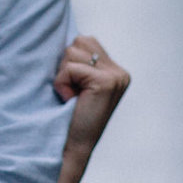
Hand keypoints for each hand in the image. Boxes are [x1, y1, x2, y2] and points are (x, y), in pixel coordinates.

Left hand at [53, 34, 129, 150]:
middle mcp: (120, 72)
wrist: (72, 146)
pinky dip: (62, 83)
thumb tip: (70, 36)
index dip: (70, 62)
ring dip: (63, 75)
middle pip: (79, 41)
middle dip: (66, 66)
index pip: (85, 40)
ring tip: (72, 96)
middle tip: (73, 93)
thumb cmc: (69, 115)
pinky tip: (70, 99)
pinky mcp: (106, 82)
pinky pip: (70, 68)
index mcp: (116, 71)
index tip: (75, 88)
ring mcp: (115, 76)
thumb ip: (82, 61)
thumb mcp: (79, 83)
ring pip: (73, 51)